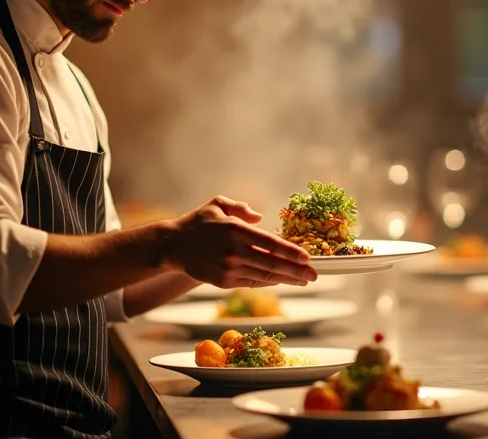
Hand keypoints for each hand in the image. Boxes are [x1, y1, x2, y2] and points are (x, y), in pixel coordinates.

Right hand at [164, 196, 315, 288]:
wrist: (173, 246)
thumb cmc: (198, 222)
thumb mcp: (217, 204)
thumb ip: (240, 208)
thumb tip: (258, 217)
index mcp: (235, 230)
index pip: (270, 243)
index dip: (291, 252)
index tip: (308, 258)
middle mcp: (233, 252)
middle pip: (272, 264)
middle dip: (297, 271)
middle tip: (315, 275)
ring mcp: (228, 269)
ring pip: (264, 277)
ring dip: (287, 280)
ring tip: (303, 280)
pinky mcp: (223, 282)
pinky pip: (252, 283)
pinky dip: (269, 283)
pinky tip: (281, 281)